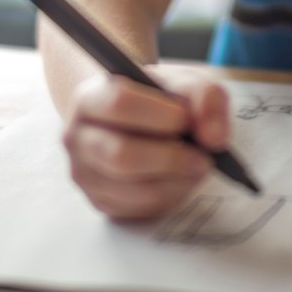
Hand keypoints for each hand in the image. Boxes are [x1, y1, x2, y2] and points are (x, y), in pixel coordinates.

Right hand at [60, 65, 230, 220]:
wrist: (129, 120)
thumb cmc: (155, 100)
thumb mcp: (183, 83)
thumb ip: (205, 98)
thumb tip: (214, 138)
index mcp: (90, 97)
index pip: (119, 102)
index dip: (160, 113)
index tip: (186, 118)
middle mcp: (77, 137)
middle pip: (122, 154)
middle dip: (171, 158)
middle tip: (203, 156)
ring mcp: (84, 174)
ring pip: (134, 188)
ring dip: (175, 180)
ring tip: (195, 166)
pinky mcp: (100, 201)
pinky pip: (139, 208)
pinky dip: (170, 196)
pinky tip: (178, 179)